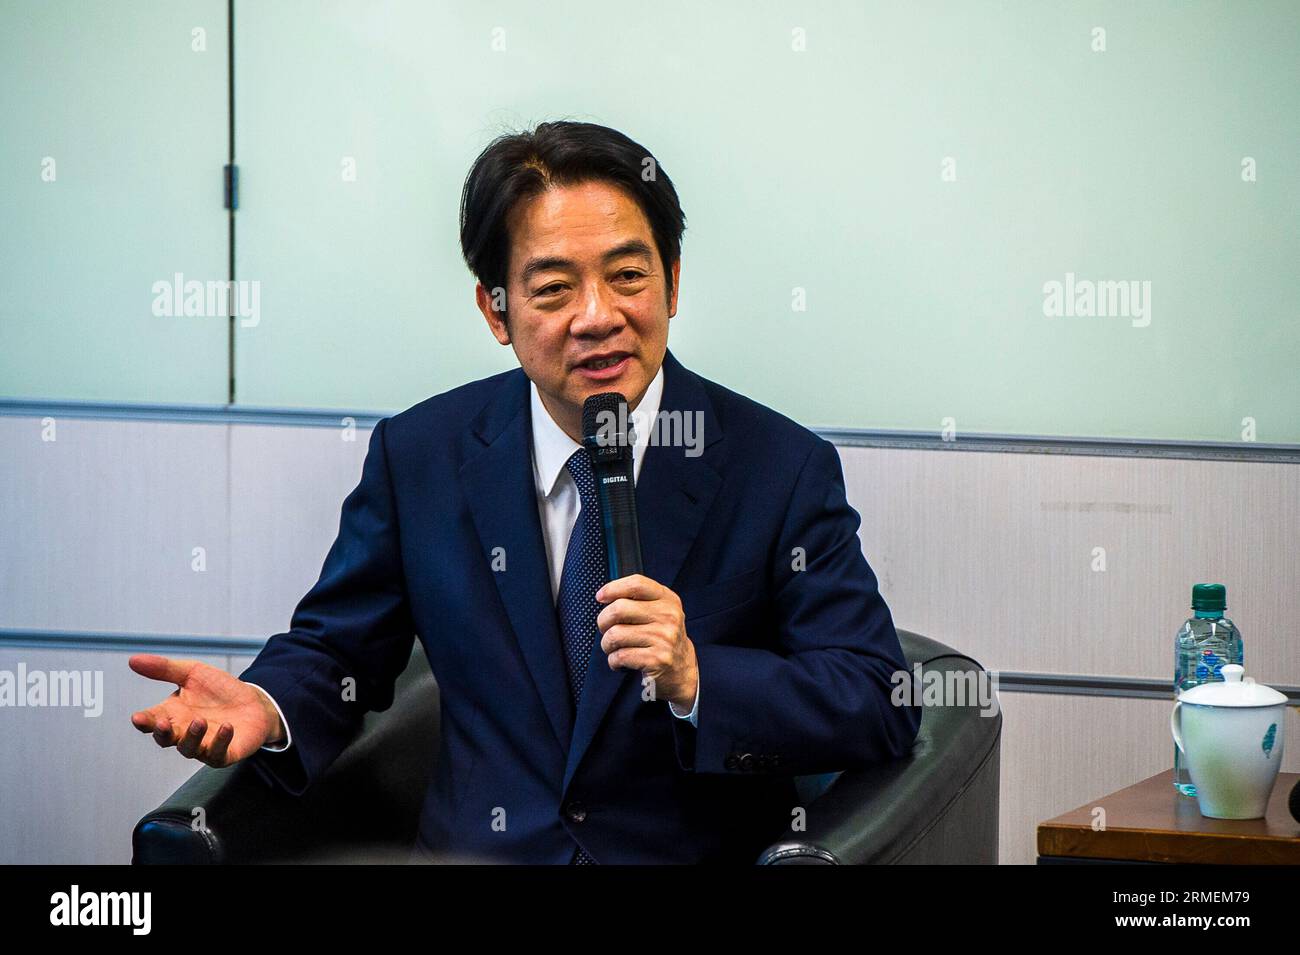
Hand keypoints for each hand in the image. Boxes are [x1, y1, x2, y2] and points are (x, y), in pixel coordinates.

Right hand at [128, 655, 283, 766]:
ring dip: (192, 736)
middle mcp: (183, 732)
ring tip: (199, 721)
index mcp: (172, 714)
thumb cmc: (219, 689)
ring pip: (189, 748)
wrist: (254, 701)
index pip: (152, 720)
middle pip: (165, 739)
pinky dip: (220, 741)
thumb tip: (132, 660)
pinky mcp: (223, 754)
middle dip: (162, 733)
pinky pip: (218, 753)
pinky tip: (226, 727)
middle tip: (163, 723)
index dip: (144, 721)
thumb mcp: (193, 673)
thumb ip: (164, 668)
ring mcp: (202, 745)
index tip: (138, 717)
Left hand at [595, 574, 697, 709]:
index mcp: (668, 600)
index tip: (600, 597)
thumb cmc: (661, 637)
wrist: (681, 669)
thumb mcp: (659, 612)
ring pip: (615, 635)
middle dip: (603, 621)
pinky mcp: (657, 659)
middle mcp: (669, 617)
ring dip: (607, 644)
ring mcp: (664, 638)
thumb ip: (638, 600)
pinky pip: (619, 656)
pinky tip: (621, 662)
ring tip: (614, 648)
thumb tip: (604, 595)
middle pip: (619, 609)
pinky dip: (613, 661)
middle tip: (605, 629)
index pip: (637, 584)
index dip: (613, 588)